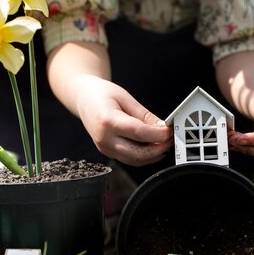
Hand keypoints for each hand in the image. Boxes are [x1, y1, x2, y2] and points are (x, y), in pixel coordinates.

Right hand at [47, 41, 171, 166]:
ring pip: (134, 160)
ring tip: (164, 144)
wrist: (83, 98)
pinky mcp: (106, 151)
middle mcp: (104, 138)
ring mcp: (104, 147)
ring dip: (153, 156)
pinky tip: (154, 147)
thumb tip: (163, 128)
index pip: (139, 133)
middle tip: (171, 140)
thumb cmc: (103, 93)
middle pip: (137, 153)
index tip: (170, 131)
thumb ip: (144, 115)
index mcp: (107, 120)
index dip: (158, 135)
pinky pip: (128, 159)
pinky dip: (144, 157)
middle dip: (158, 149)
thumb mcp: (126, 98)